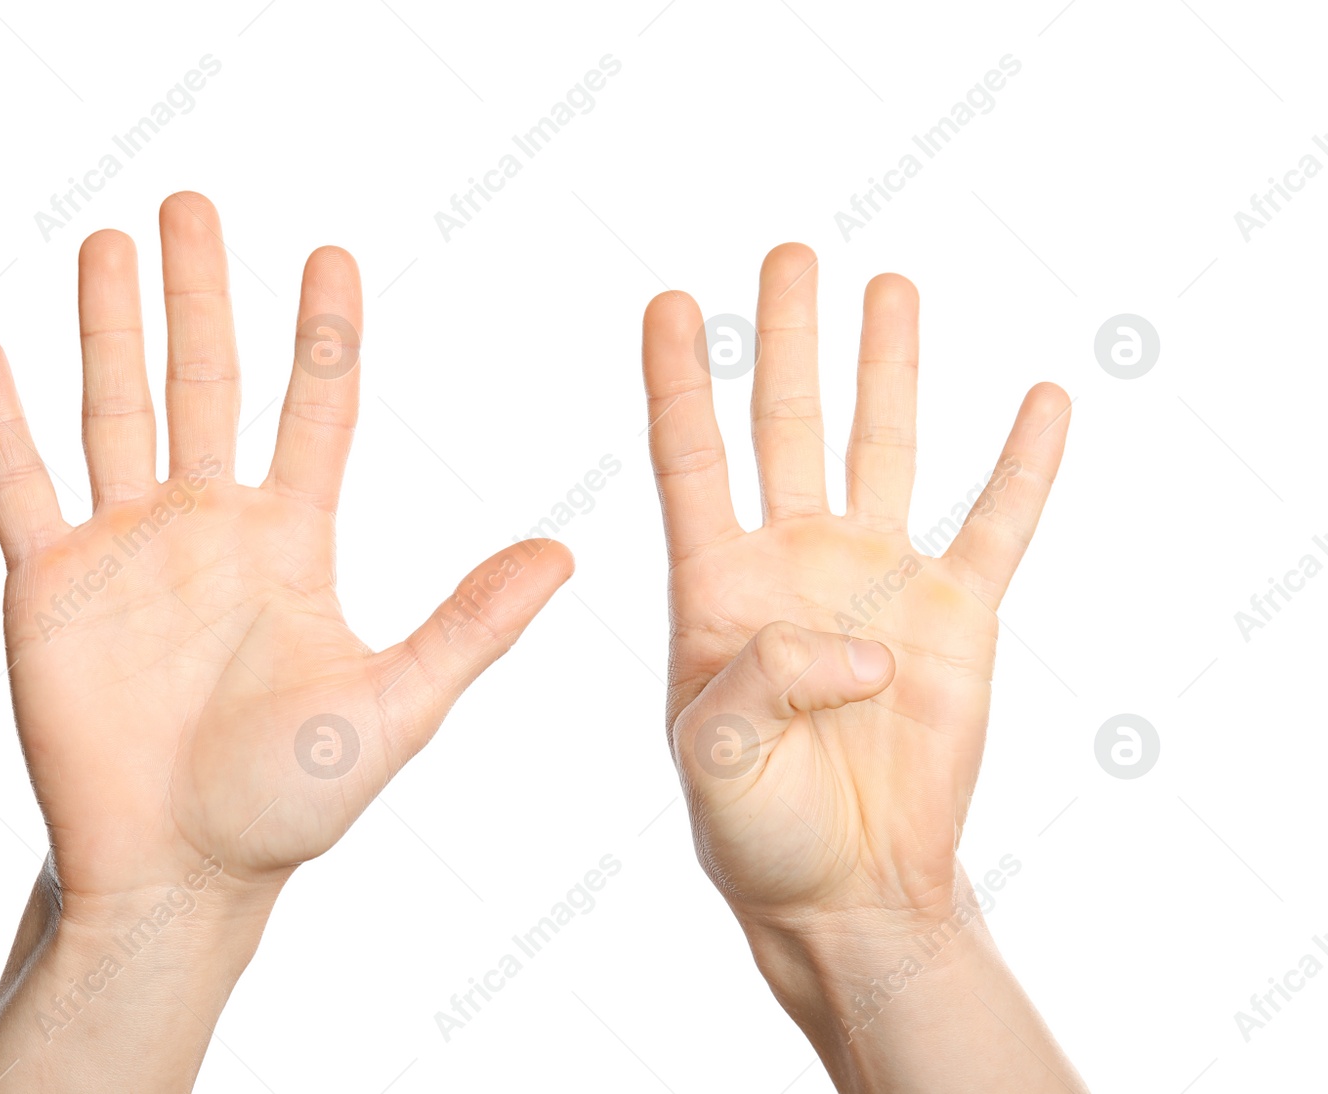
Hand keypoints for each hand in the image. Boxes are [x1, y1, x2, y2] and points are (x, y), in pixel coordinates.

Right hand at [0, 191, 571, 916]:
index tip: (332, 253)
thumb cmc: (289, 802)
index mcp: (290, 541)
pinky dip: (0, 425)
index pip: (315, 410)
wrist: (179, 874)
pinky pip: (19, 487)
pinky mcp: (48, 587)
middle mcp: (208, 526)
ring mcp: (125, 549)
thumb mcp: (395, 706)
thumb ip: (472, 625)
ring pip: (113, 411)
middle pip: (206, 383)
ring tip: (108, 243)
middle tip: (196, 205)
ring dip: (107, 329)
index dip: (324, 333)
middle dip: (202, 295)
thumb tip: (567, 552)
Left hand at [642, 243, 1068, 931]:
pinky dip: (1022, 467)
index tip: (665, 301)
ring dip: (889, 369)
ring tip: (891, 286)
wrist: (847, 887)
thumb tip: (857, 639)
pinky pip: (995, 526)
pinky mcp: (955, 616)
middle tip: (787, 254)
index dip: (676, 380)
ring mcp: (876, 580)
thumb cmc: (755, 827)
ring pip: (885, 449)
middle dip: (786, 339)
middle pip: (788, 424)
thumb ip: (762, 681)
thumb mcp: (715, 758)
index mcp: (716, 587)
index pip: (691, 458)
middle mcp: (794, 562)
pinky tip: (1039, 401)